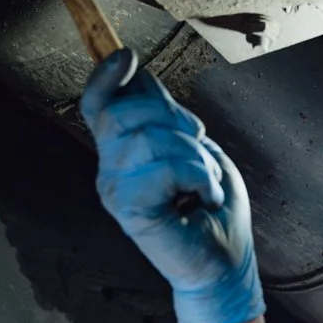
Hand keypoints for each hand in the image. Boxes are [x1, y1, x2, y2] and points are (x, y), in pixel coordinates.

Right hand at [80, 49, 262, 322]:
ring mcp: (114, 190)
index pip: (99, 104)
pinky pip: (165, 168)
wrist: (223, 264)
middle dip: (175, 118)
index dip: (107, 76)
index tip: (128, 57)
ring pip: (150, 138)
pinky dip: (199, 178)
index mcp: (121, 151)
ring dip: (196, 156)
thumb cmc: (212, 209)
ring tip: (205, 182)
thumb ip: (162, 114)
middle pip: (126, 111)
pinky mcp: (128, 210)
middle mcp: (109, 169)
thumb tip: (135, 71)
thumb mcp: (192, 146)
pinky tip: (203, 198)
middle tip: (200, 149)